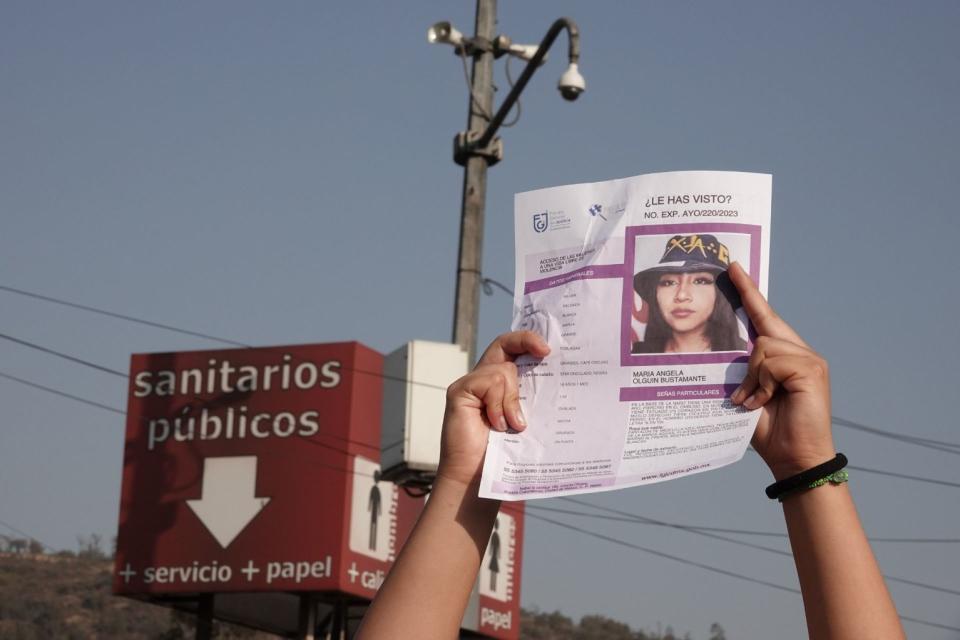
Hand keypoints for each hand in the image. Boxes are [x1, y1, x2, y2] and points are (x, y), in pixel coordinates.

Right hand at [436, 331, 549, 486]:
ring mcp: (470, 384)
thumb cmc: (503, 454)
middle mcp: (485, 379)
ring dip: (512, 399)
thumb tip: (559, 380)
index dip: (528, 341)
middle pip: (504, 344)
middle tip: (546, 352)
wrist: (477, 478)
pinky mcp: (459, 391)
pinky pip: (488, 382)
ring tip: (513, 425)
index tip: (549, 350)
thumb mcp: (523, 420)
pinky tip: (496, 425)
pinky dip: (498, 405)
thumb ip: (530, 399)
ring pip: (503, 370)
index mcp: (501, 384)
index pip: (513, 351)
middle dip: (526, 340)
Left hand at [728, 262, 835, 480]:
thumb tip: (719, 349)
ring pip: (763, 345)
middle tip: (730, 273)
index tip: (735, 270)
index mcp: (783, 356)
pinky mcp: (812, 368)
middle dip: (747, 299)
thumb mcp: (746, 393)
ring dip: (751, 376)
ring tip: (751, 400)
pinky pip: (772, 361)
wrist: (792, 458)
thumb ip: (740, 370)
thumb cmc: (767, 430)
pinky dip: (762, 383)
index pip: (764, 318)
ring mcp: (809, 358)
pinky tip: (762, 402)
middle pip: (765, 322)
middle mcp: (800, 351)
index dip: (750, 294)